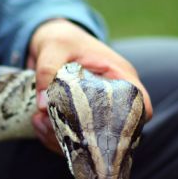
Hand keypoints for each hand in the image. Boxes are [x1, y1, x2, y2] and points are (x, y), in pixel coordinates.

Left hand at [27, 19, 152, 152]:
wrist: (48, 41)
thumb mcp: (54, 47)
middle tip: (53, 127)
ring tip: (39, 122)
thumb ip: (48, 70)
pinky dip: (52, 137)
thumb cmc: (60, 39)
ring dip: (62, 139)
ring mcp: (94, 110)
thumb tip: (43, 105)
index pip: (140, 105)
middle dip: (82, 138)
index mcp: (118, 76)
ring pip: (88, 139)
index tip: (104, 133)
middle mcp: (110, 97)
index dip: (132, 123)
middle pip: (112, 131)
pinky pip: (70, 138)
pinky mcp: (76, 118)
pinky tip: (37, 124)